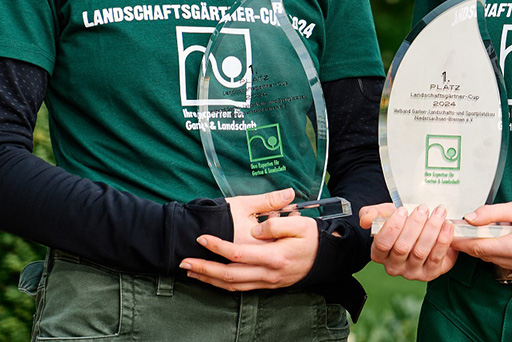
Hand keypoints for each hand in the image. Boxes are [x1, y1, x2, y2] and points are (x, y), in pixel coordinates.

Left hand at [179, 188, 320, 290]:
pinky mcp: (267, 285)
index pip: (239, 253)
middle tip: (184, 262)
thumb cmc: (313, 238)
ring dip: (209, 280)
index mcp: (274, 256)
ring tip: (191, 272)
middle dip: (204, 269)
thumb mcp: (301, 224)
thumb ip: (276, 224)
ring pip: (232, 285)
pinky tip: (212, 279)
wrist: (327, 258)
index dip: (217, 247)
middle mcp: (268, 273)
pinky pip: (240, 288)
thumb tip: (255, 230)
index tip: (202, 238)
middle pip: (229, 274)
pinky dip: (222, 285)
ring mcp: (267, 282)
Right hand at [359, 203, 456, 281]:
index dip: (392, 226)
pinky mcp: (430, 273)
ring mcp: (412, 272)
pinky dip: (443, 239)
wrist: (426, 231)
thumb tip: (365, 219)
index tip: (403, 210)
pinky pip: (437, 257)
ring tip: (438, 212)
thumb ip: (373, 214)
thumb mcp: (388, 215)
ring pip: (420, 252)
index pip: (382, 243)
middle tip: (423, 208)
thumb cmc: (405, 223)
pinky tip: (447, 225)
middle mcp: (394, 266)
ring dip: (431, 229)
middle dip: (414, 225)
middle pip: (402, 247)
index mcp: (379, 253)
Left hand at [452, 200, 511, 278]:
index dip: (462, 241)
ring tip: (483, 232)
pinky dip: (501, 254)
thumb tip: (469, 218)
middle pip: (485, 256)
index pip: (479, 247)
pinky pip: (507, 264)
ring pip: (494, 261)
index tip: (450, 235)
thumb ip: (491, 214)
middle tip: (462, 230)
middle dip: (473, 243)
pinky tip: (503, 241)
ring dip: (487, 248)